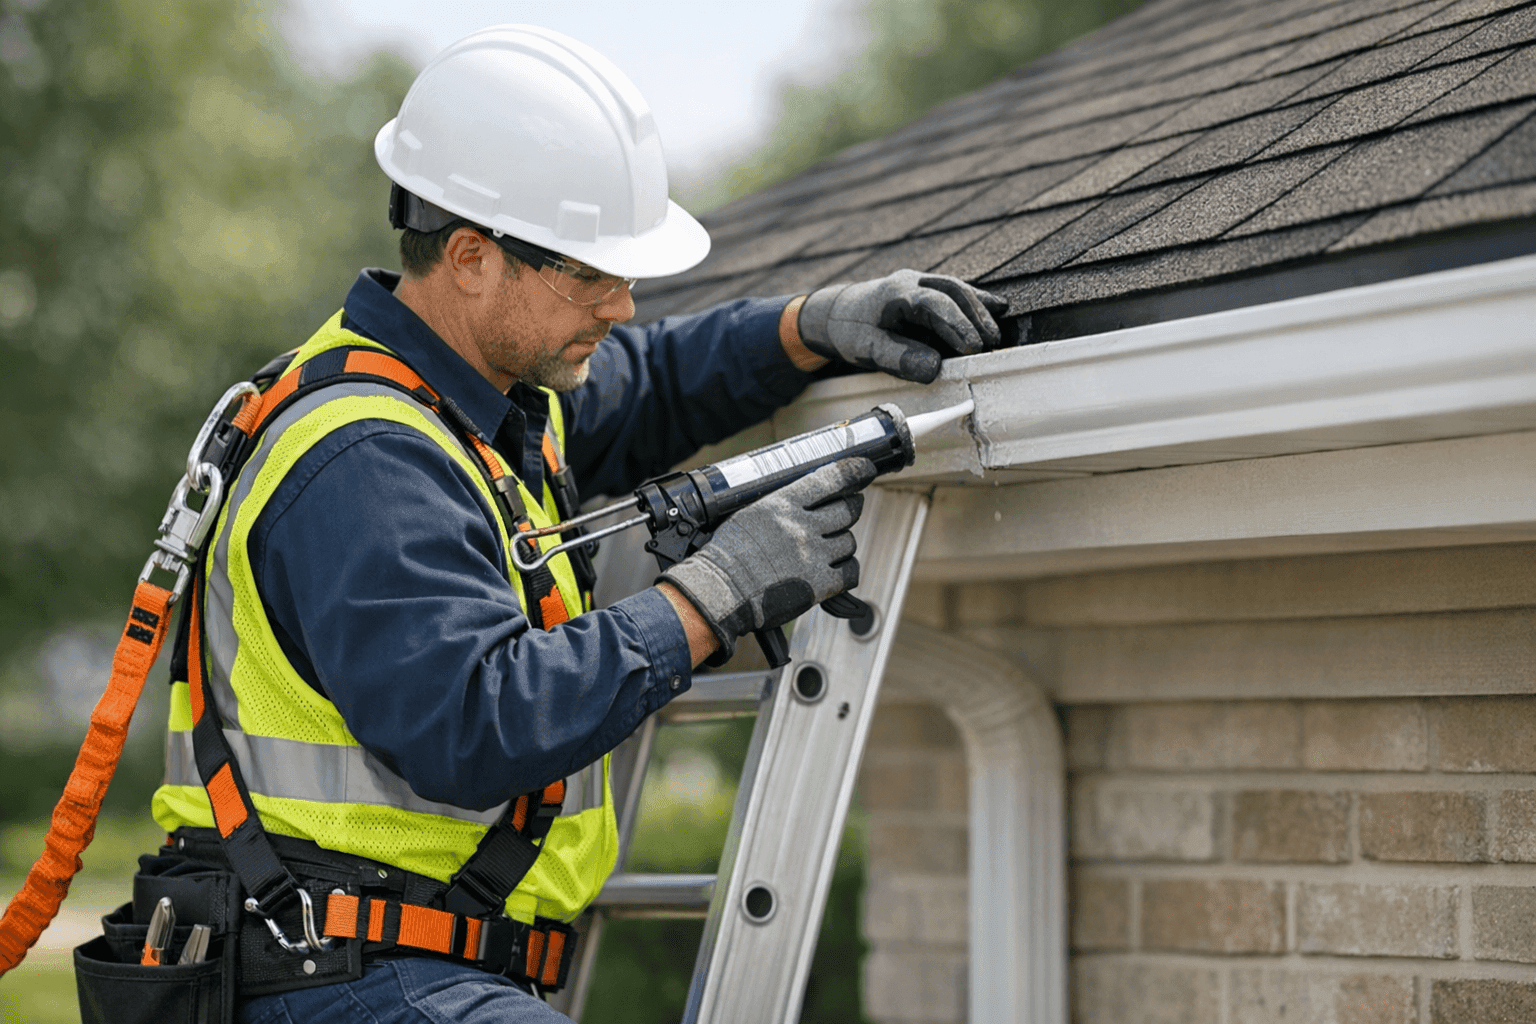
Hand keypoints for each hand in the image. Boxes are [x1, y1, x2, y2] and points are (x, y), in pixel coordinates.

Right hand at [658, 457, 875, 659]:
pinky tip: (835, 571)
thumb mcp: (751, 515)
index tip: (865, 470)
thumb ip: (781, 505)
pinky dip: (847, 570)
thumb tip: (807, 498)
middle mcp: (801, 527)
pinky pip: (850, 571)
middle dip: (850, 509)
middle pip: (848, 510)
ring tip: (826, 549)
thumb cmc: (728, 555)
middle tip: (845, 512)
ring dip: (842, 544)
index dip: (854, 472)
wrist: (720, 591)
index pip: (830, 478)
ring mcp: (812, 556)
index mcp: (782, 504)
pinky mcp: (818, 585)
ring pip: (849, 541)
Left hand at [798, 269, 1008, 383]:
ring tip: (995, 334)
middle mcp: (911, 282)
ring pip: (956, 288)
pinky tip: (999, 307)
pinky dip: (976, 301)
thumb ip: (899, 358)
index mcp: (896, 293)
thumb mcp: (867, 349)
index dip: (956, 325)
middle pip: (952, 290)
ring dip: (979, 310)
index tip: (973, 347)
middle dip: (975, 316)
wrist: (836, 313)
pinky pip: (955, 291)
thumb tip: (935, 369)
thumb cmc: (851, 331)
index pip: (934, 304)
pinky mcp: (926, 289)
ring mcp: (920, 282)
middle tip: (991, 342)